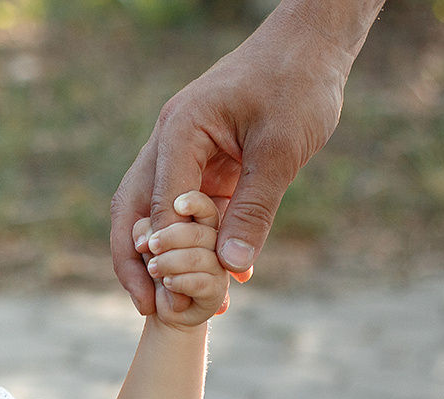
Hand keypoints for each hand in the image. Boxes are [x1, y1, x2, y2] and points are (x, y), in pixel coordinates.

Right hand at [110, 2, 362, 314]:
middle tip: (147, 307)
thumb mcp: (281, 150)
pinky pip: (187, 208)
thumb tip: (230, 267)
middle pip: (132, 212)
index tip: (169, 297)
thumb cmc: (298, 84)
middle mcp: (168, 143)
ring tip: (171, 301)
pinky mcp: (201, 161)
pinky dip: (194, 241)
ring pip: (151, 212)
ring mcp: (180, 152)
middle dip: (136, 262)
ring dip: (161, 256)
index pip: (157, 205)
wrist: (311, 45)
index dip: (161, 255)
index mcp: (179, 133)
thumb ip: (254, 208)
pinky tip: (216, 273)